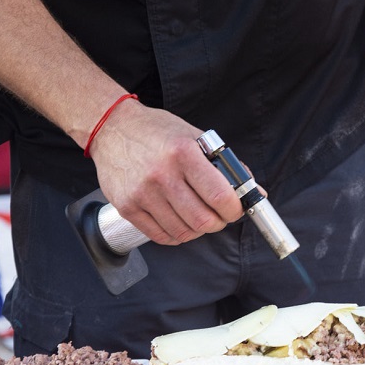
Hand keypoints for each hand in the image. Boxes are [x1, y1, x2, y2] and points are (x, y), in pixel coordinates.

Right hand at [89, 99, 243, 245]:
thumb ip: (224, 165)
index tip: (235, 209)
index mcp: (183, 153)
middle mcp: (162, 174)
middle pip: (203, 220)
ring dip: (197, 230)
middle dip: (218, 223)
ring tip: (197, 216)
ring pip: (184, 232)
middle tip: (218, 215)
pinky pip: (161, 236)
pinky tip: (179, 221)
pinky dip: (177, 234)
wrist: (111, 128)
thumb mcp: (194, 137)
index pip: (219, 195)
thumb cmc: (156, 131)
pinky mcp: (127, 207)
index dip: (234, 209)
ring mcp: (143, 193)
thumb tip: (253, 190)